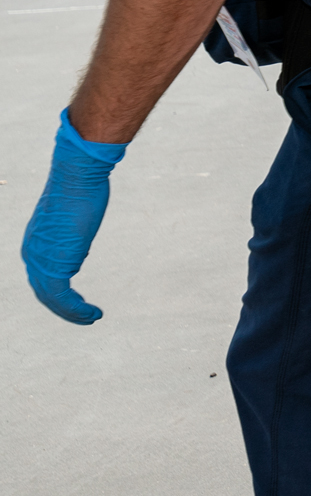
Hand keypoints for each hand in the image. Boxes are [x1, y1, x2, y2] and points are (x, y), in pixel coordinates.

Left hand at [22, 108, 127, 324]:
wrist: (77, 176)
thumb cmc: (80, 185)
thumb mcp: (74, 210)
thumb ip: (73, 224)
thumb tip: (80, 227)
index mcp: (36, 241)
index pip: (43, 275)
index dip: (58, 292)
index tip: (78, 300)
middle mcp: (33, 252)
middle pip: (44, 290)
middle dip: (64, 308)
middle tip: (86, 317)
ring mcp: (42, 259)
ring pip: (51, 298)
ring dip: (72, 313)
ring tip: (92, 318)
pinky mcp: (55, 263)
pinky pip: (61, 297)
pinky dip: (76, 310)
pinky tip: (92, 314)